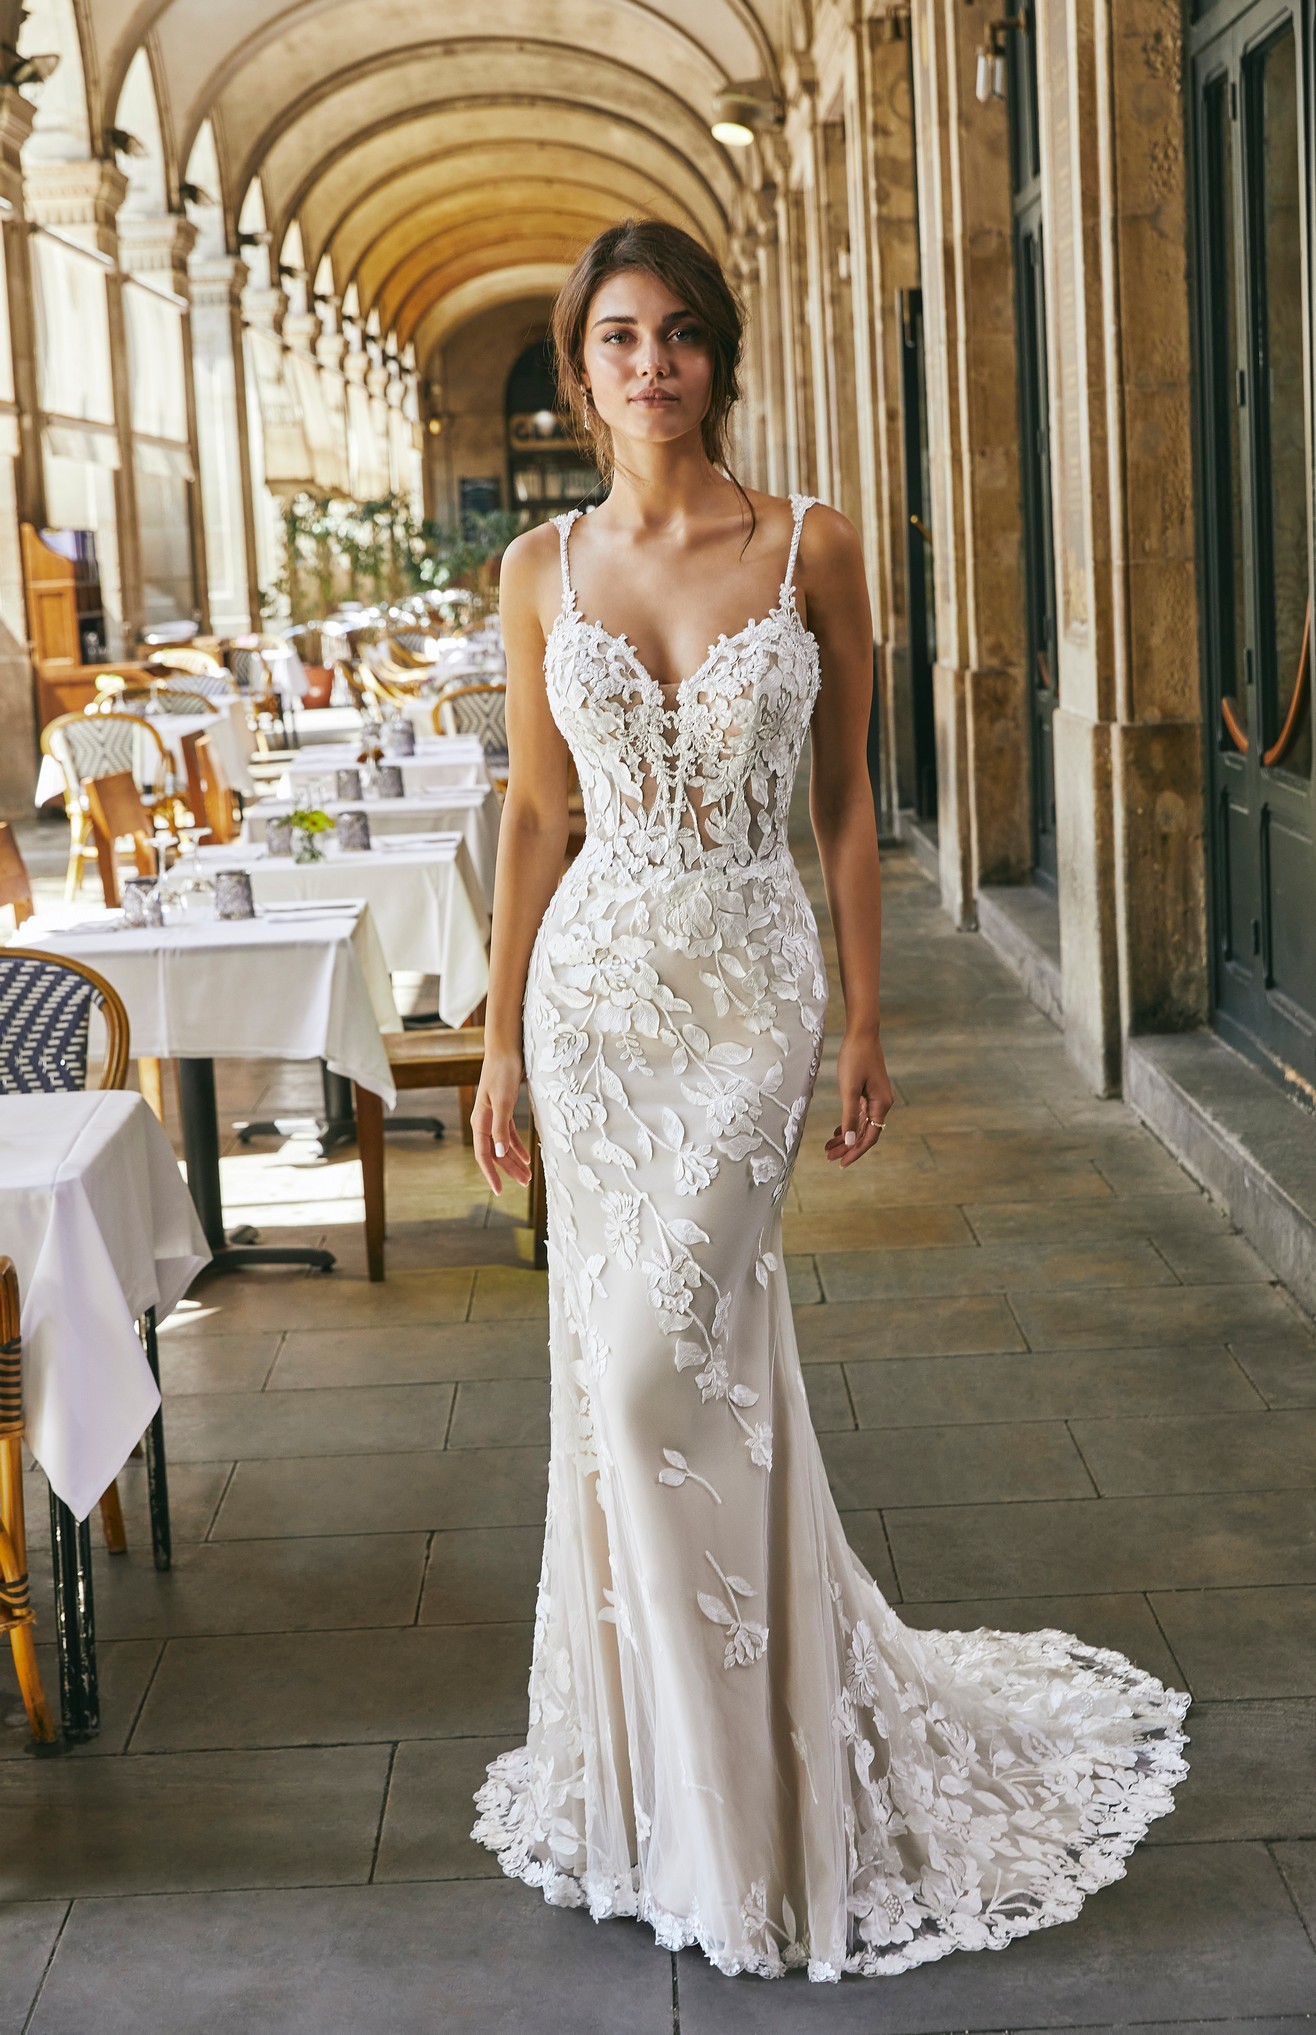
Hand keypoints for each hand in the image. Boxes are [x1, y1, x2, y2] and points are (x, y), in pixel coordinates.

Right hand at [471, 1048, 532, 1193]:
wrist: (505, 1049)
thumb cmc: (503, 1072)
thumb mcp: (503, 1101)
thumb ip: (500, 1128)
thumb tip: (498, 1154)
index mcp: (481, 1121)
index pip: (484, 1155)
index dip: (491, 1174)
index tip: (499, 1192)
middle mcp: (485, 1121)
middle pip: (496, 1153)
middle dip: (509, 1170)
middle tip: (525, 1184)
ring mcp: (494, 1116)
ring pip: (503, 1145)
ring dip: (515, 1160)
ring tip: (528, 1176)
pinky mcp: (504, 1109)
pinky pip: (509, 1135)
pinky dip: (517, 1146)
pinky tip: (527, 1157)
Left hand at [825, 1028, 892, 1168]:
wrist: (861, 1033)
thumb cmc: (855, 1058)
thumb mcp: (849, 1089)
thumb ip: (849, 1117)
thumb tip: (850, 1142)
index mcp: (880, 1104)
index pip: (870, 1137)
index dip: (855, 1151)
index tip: (841, 1163)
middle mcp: (881, 1103)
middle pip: (865, 1132)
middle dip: (847, 1146)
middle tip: (829, 1157)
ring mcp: (875, 1097)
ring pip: (861, 1124)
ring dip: (846, 1136)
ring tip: (829, 1147)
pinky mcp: (868, 1090)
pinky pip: (859, 1113)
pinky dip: (848, 1123)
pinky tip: (837, 1131)